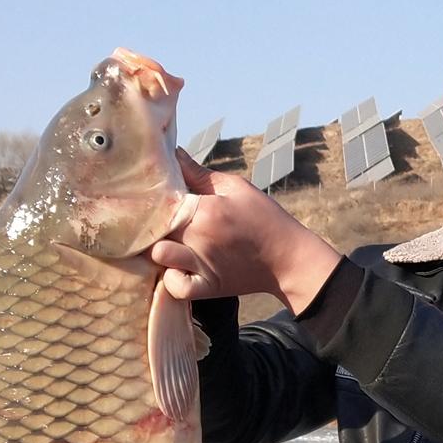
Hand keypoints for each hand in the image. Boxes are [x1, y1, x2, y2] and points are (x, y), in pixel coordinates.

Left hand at [151, 149, 340, 313]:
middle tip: (161, 222)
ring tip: (171, 244)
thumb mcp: (237, 188)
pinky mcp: (207, 288)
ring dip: (161, 250)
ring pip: (158, 256)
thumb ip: (200, 174)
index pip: (160, 200)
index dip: (153, 199)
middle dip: (154, 223)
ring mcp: (201, 264)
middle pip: (154, 228)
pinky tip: (180, 269)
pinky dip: (172, 280)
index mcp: (204, 209)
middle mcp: (198, 237)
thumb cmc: (264, 218)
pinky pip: (175, 287)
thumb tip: (173, 154)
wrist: (288, 258)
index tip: (156, 198)